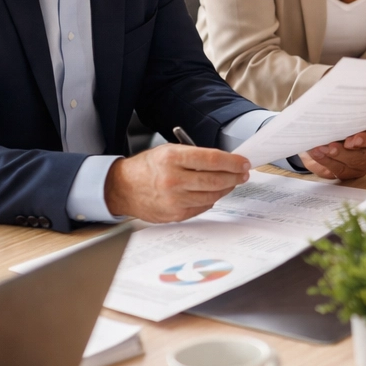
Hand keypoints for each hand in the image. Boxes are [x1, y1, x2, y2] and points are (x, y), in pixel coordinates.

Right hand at [104, 144, 249, 222]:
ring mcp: (174, 199)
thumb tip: (225, 161)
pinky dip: (212, 199)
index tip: (243, 162)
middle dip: (235, 176)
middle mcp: (173, 179)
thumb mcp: (168, 151)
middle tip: (243, 173)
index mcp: (172, 158)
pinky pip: (203, 207)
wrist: (122, 188)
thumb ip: (195, 156)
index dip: (232, 162)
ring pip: (212, 195)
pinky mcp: (175, 214)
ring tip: (231, 182)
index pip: (212, 159)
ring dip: (226, 188)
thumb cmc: (148, 167)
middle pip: (215, 179)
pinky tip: (214, 192)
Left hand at [303, 116, 365, 180]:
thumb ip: (342, 113)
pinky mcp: (353, 171)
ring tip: (322, 148)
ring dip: (337, 154)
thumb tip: (333, 110)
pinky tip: (318, 154)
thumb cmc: (334, 123)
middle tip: (341, 144)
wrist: (320, 139)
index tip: (364, 136)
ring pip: (356, 161)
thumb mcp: (339, 113)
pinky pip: (342, 169)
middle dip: (353, 147)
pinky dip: (327, 161)